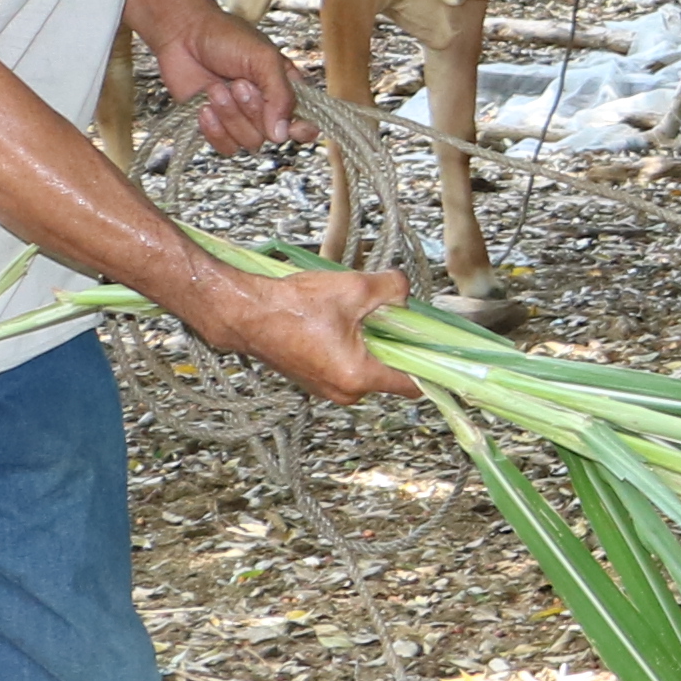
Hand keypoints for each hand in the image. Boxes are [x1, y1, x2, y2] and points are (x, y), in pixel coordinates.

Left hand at [154, 3, 307, 154]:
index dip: (302, 131)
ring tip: (216, 88)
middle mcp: (266, 109)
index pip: (306, 124)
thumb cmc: (227, 38)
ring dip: (230, 115)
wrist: (184, 34)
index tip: (293, 127)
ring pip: (248, 141)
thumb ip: (280, 95)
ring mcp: (240, 119)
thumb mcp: (264, 58)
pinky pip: (225, 147)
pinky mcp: (215, 127)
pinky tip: (205, 107)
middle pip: (272, 135)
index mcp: (285, 90)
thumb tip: (282, 135)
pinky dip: (214, 130)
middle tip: (238, 82)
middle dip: (253, 110)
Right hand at [194, 261, 409, 402]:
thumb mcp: (355, 287)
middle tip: (390, 314)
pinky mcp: (315, 380)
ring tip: (357, 313)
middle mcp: (345, 392)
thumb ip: (394, 288)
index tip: (436, 345)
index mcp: (359, 377)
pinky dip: (353, 346)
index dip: (430, 365)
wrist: (244, 313)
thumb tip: (406, 293)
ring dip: (372, 342)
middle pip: (392, 374)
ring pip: (369, 368)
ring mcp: (328, 389)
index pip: (413, 385)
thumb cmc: (294, 305)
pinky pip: (348, 366)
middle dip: (396, 344)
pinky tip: (339, 320)